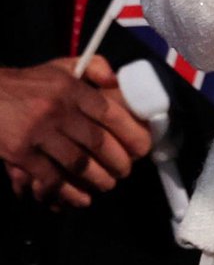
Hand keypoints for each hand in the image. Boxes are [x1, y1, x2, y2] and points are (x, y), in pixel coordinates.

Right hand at [0, 56, 151, 208]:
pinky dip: (69, 192)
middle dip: (118, 161)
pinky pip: (50, 178)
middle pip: (97, 141)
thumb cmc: (31, 84)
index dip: (130, 133)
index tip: (141, 148)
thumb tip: (118, 81)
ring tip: (108, 184)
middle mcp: (58, 110)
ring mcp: (38, 134)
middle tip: (126, 170)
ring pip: (77, 163)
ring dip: (98, 179)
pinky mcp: (21, 154)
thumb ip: (94, 68)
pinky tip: (82, 198)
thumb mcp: (63, 66)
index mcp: (71, 89)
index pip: (109, 112)